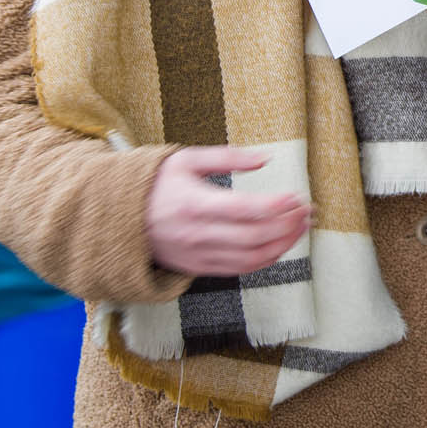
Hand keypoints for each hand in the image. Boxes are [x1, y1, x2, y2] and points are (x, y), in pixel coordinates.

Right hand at [146, 146, 310, 276]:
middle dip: (288, 226)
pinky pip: (239, 270)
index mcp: (194, 204)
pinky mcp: (198, 268)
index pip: (244, 210)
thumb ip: (228, 157)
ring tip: (302, 227)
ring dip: (283, 245)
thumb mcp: (187, 159)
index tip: (297, 197)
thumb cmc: (156, 183)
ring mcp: (197, 255)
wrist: (118, 218)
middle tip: (308, 211)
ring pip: (250, 259)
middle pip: (254, 238)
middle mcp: (197, 234)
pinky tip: (281, 244)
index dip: (276, 207)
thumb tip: (264, 158)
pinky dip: (265, 260)